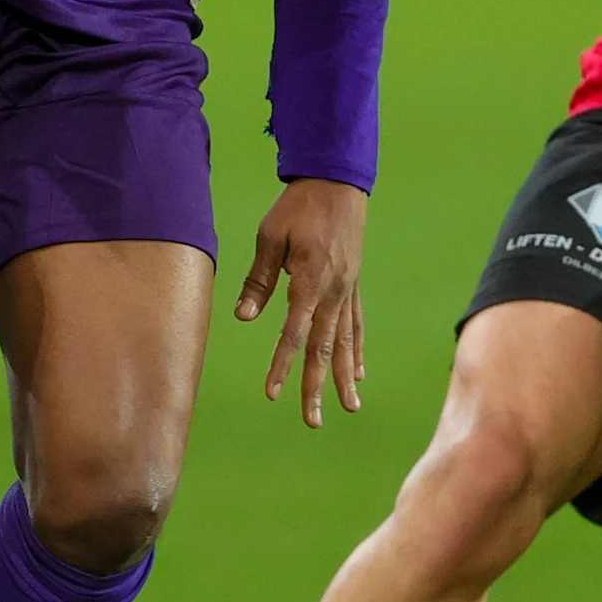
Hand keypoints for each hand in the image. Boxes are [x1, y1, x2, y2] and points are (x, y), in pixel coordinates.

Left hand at [234, 176, 366, 426]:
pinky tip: (357, 372)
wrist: (337, 181)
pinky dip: (356, 350)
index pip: (294, 333)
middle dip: (317, 386)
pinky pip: (356, 324)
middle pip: (323, 348)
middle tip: (312, 420)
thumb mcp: (271, 237)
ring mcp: (347, 289)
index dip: (282, 365)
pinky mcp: (352, 284)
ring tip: (349, 408)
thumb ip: (259, 280)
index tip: (274, 393)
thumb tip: (244, 318)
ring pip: (345, 342)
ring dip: (343, 377)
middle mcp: (334, 291)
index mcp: (311, 280)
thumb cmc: (299, 206)